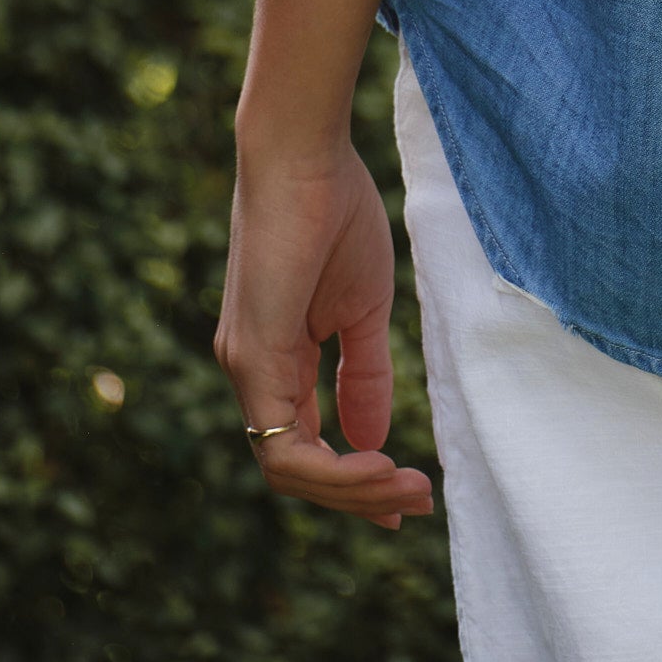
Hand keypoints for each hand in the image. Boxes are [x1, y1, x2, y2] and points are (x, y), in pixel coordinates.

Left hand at [214, 134, 434, 527]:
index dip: (353, 479)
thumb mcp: (364, 307)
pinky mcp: (250, 356)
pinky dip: (329, 466)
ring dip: (350, 490)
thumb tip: (374, 438)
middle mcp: (250, 373)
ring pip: (286, 469)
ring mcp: (245, 368)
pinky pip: (281, 442)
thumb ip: (364, 374)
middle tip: (416, 506)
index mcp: (276, 360)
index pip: (305, 445)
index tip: (406, 494)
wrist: (307, 156)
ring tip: (406, 488)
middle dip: (357, 498)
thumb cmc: (336, 213)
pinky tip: (376, 458)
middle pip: (294, 471)